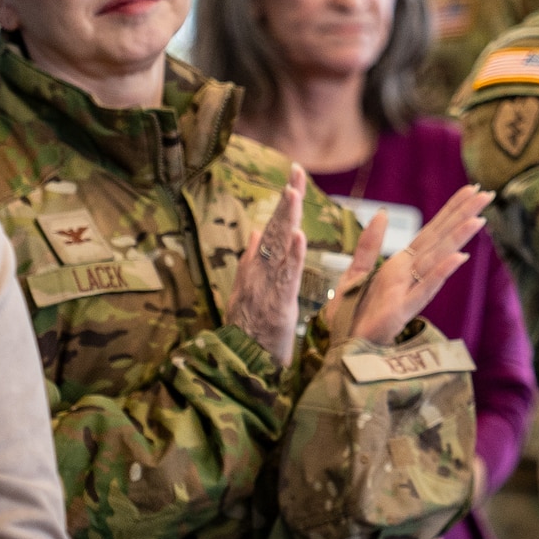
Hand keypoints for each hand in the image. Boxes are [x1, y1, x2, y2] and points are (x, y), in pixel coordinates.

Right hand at [227, 163, 308, 366]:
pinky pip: (286, 279)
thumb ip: (251, 264)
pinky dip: (291, 257)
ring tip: (294, 192)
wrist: (239, 369)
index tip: (294, 176)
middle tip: (296, 170)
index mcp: (258, 270)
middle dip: (287, 201)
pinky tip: (298, 237)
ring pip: (279, 249)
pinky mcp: (277, 308)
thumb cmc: (248, 333)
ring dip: (286, 220)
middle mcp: (259, 275)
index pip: (274, 229)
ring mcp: (267, 290)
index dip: (284, 204)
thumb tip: (256, 233)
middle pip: (276, 231)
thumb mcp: (249, 294)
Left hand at [329, 185, 491, 344]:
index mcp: (401, 264)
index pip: (432, 230)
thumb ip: (370, 243)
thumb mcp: (355, 271)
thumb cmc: (348, 315)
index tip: (471, 188)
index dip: (452, 209)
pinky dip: (440, 273)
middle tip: (488, 193)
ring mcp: (409, 292)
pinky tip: (458, 258)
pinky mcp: (401, 312)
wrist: (338, 347)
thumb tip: (382, 212)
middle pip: (441, 239)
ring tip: (479, 218)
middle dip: (464, 215)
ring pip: (438, 259)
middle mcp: (410, 274)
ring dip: (458, 239)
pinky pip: (423, 289)